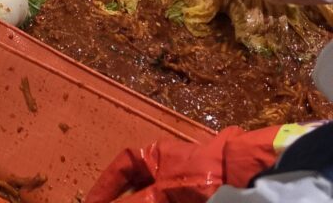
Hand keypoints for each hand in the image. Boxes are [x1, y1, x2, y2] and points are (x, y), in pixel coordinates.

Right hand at [85, 126, 289, 202]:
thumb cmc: (201, 176)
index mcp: (155, 156)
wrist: (249, 180)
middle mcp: (166, 170)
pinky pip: (167, 200)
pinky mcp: (198, 198)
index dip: (105, 186)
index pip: (122, 168)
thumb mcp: (163, 191)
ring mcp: (183, 189)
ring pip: (153, 199)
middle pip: (137, 189)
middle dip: (123, 201)